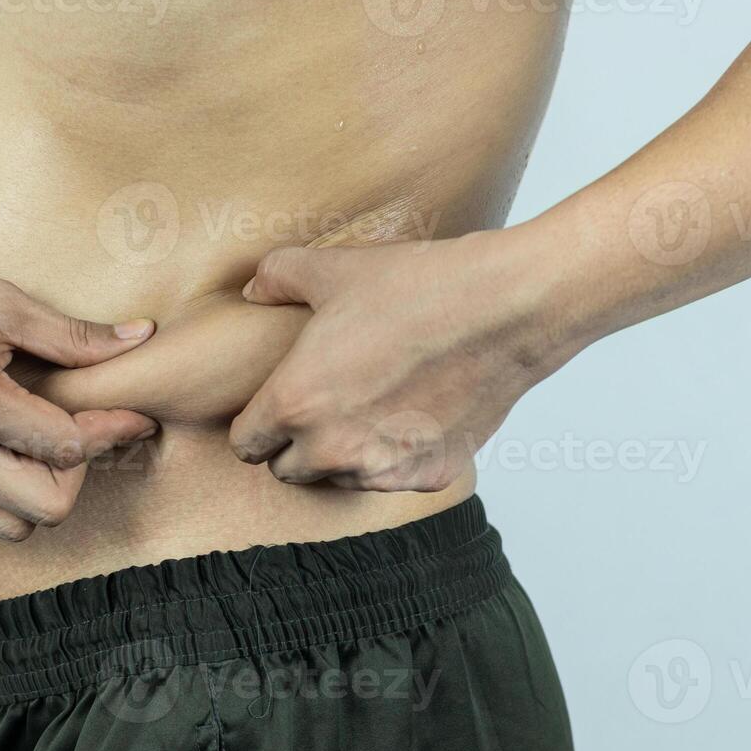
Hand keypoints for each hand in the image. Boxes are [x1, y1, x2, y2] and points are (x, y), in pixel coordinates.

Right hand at [0, 244, 157, 540]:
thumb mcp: (0, 301)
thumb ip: (74, 335)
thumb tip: (143, 338)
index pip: (66, 448)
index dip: (112, 432)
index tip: (133, 416)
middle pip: (47, 508)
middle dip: (77, 473)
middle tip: (77, 432)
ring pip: (12, 527)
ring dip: (38, 493)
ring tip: (34, 442)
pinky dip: (0, 503)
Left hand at [229, 232, 569, 490]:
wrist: (506, 310)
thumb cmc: (420, 288)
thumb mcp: (335, 270)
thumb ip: (277, 278)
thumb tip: (252, 291)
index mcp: (295, 404)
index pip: (245, 445)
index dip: (256, 424)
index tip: (274, 406)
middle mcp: (333, 449)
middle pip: (287, 471)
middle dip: (295, 444)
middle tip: (322, 405)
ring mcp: (382, 470)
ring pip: (338, 480)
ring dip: (342, 456)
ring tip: (368, 408)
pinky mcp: (428, 476)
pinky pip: (391, 480)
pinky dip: (394, 458)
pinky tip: (412, 415)